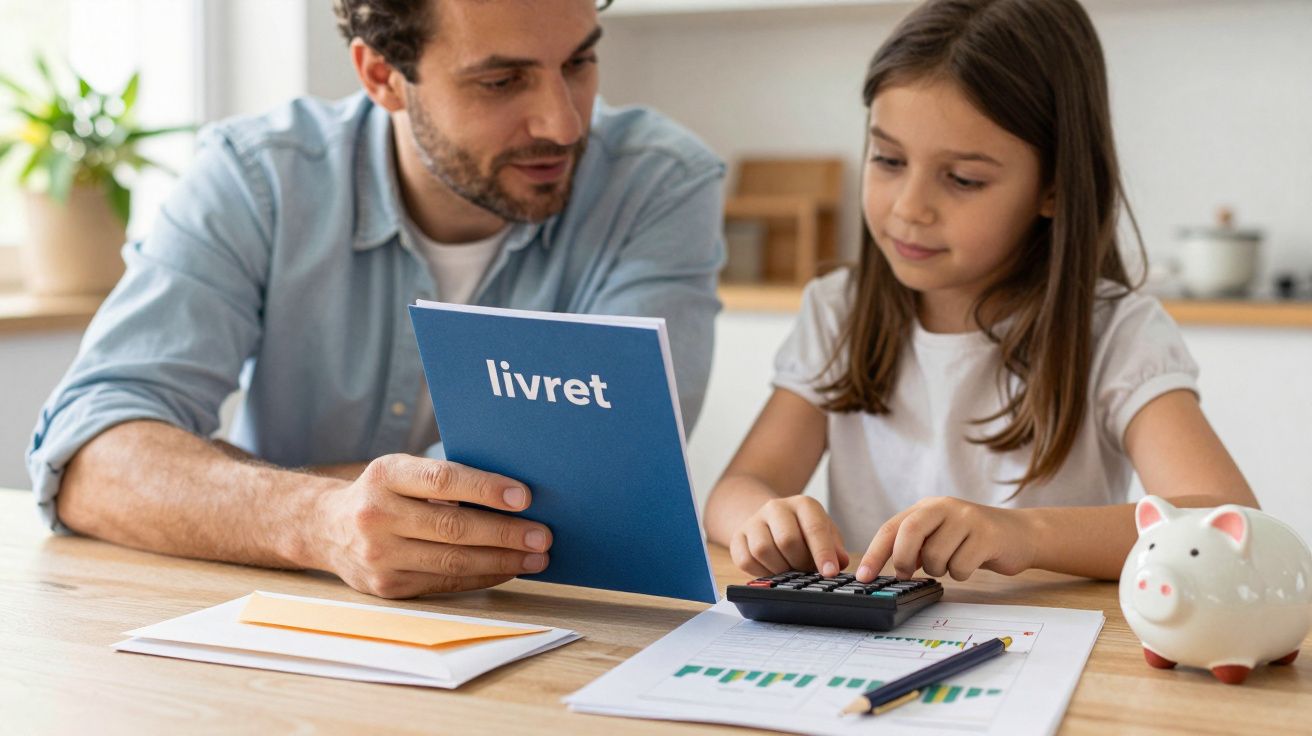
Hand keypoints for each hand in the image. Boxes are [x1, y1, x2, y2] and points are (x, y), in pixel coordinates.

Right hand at [313, 454, 552, 597]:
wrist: (324, 528)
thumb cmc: (381, 493)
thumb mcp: (400, 471)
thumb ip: (443, 480)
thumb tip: (513, 495)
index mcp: (384, 475)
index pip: (442, 481)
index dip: (486, 489)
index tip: (524, 496)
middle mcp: (376, 515)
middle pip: (452, 527)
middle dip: (505, 533)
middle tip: (542, 535)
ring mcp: (379, 556)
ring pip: (452, 561)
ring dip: (502, 561)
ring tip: (535, 557)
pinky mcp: (387, 586)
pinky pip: (445, 582)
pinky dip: (482, 576)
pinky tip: (507, 569)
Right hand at [730, 496, 848, 577]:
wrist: (770, 521)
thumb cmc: (804, 532)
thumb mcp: (825, 534)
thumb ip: (835, 548)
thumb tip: (839, 562)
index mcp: (803, 504)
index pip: (814, 528)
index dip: (823, 553)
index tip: (830, 573)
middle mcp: (776, 507)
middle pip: (787, 540)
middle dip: (800, 563)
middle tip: (806, 572)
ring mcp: (754, 521)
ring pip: (763, 550)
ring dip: (780, 569)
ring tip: (790, 572)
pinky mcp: (738, 537)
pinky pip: (745, 560)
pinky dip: (761, 572)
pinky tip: (772, 570)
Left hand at [855, 497, 1035, 581]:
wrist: (1021, 534)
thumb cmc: (974, 540)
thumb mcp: (940, 536)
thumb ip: (915, 546)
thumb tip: (890, 568)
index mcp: (927, 507)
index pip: (891, 528)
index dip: (875, 553)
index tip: (864, 577)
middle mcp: (945, 507)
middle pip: (909, 532)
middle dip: (903, 559)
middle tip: (908, 574)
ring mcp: (967, 518)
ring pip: (936, 555)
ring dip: (940, 570)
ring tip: (953, 562)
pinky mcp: (987, 535)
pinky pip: (961, 566)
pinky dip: (961, 574)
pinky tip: (972, 563)